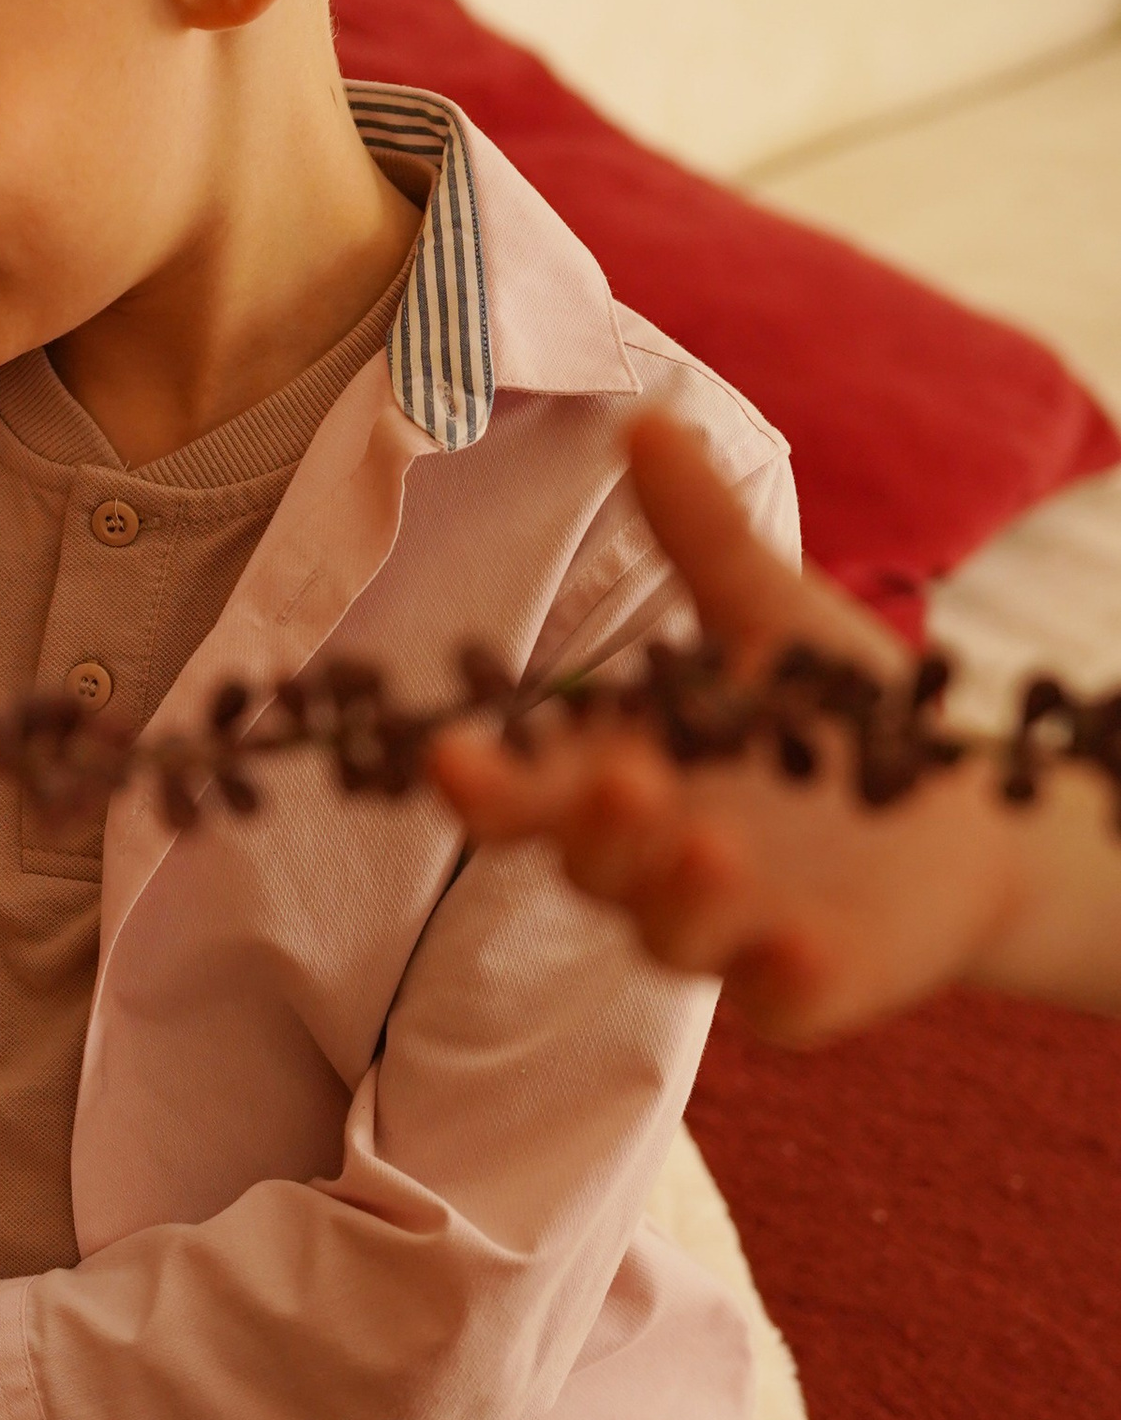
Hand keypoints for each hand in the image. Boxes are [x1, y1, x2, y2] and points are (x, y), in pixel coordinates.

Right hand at [427, 411, 1120, 1038]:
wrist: (974, 819)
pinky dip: (782, 977)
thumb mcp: (773, 617)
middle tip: (622, 775)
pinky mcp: (804, 986)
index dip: (484, 783)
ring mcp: (727, 930)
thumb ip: (702, 537)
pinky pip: (778, 998)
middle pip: (588, 862)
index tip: (445, 758)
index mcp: (629, 774)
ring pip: (670, 935)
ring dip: (680, 893)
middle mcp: (657, 860)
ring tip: (714, 842)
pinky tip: (801, 943)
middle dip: (593, 825)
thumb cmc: (846, 719)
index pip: (529, 789)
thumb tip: (644, 420)